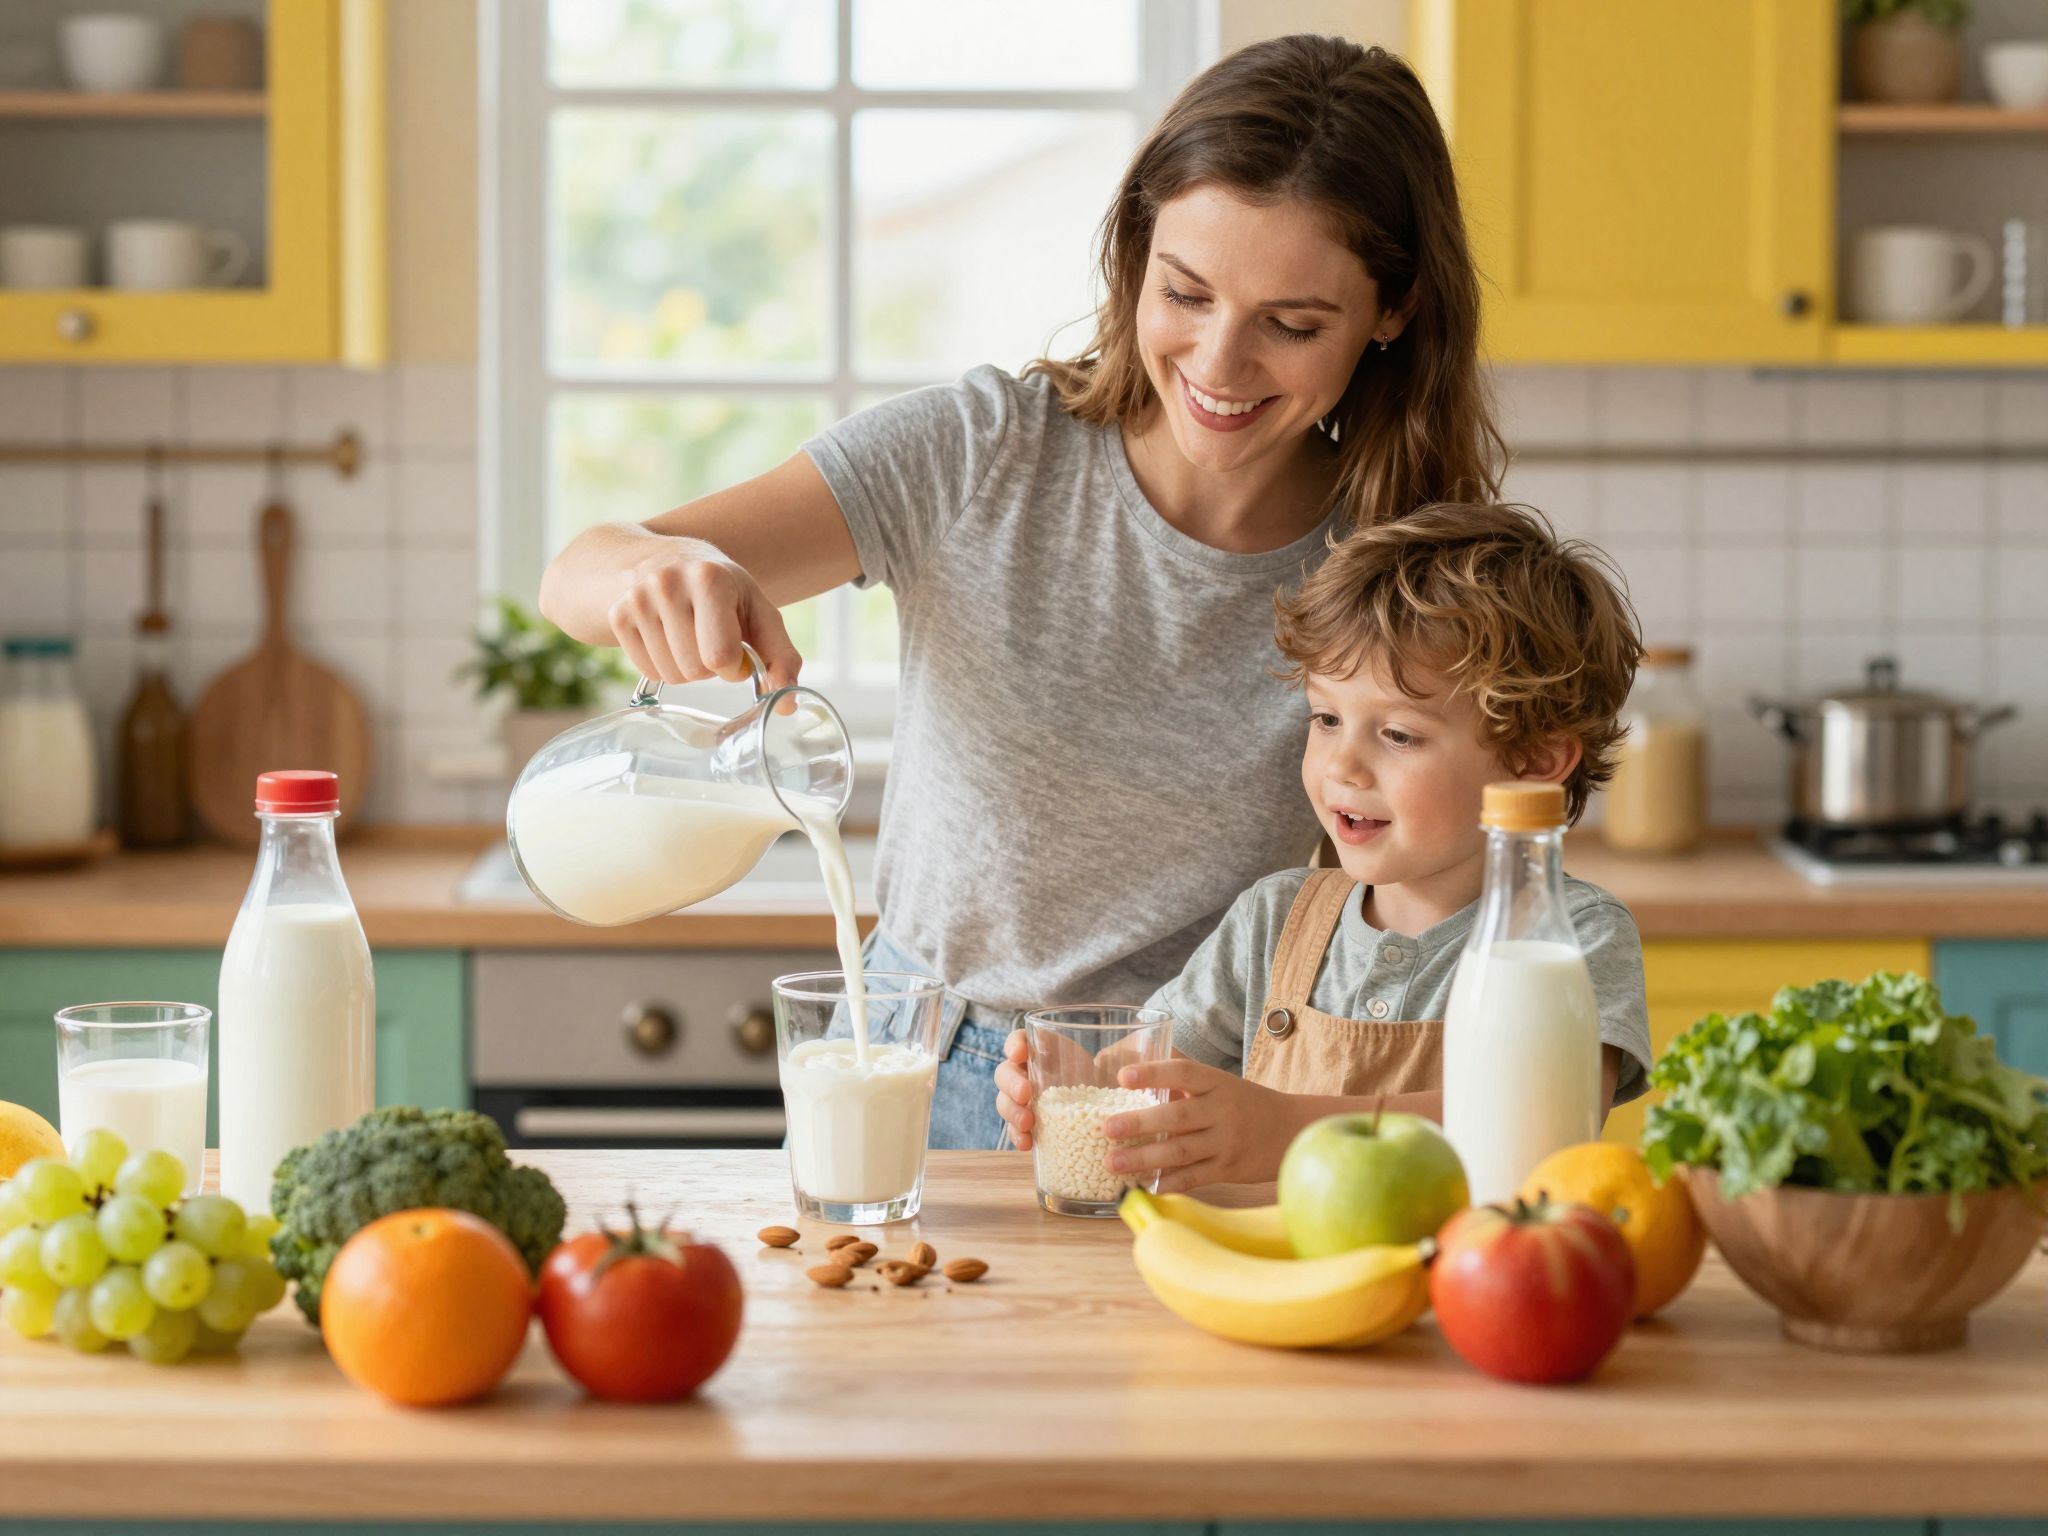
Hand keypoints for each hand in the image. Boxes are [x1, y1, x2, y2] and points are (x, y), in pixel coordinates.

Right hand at [606, 543, 802, 689]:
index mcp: (709, 579)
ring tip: (690, 635)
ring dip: (688, 669)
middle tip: (710, 637)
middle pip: (694, 670)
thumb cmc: (725, 592)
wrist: (669, 559)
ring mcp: (637, 599)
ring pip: (670, 675)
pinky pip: (647, 671)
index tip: (736, 647)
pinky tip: (669, 637)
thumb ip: (781, 657)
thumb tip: (786, 704)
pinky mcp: (617, 615)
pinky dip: (664, 665)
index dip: (734, 665)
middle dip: (710, 667)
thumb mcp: (760, 612)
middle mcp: (667, 583)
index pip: (719, 657)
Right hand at [992, 1028, 1106, 1151]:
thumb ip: (1108, 1055)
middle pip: (1005, 1073)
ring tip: (1027, 1122)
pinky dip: (1017, 1136)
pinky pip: (1015, 1130)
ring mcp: (1024, 1101)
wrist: (1105, 1109)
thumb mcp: (1107, 1062)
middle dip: (1012, 1083)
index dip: (1014, 1044)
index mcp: (1041, 1051)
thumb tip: (1110, 1059)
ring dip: (1012, 1112)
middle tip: (1026, 1093)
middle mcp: (1027, 1074)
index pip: (1019, 1040)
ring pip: (1005, 1102)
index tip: (1020, 1053)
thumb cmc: (1103, 1079)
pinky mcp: (1029, 1125)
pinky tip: (1027, 1144)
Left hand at [1101, 1059, 1308, 1192]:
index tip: (1123, 1076)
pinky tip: (1145, 1186)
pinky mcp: (1228, 1170)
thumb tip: (1137, 1050)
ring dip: (1144, 1158)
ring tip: (1113, 1163)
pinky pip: (1195, 1178)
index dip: (1153, 1073)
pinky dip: (1169, 1183)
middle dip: (1139, 1123)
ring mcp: (1226, 1142)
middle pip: (1178, 1116)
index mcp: (1217, 1083)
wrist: (1290, 1130)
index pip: (1184, 1072)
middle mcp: (1222, 1111)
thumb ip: (1183, 1073)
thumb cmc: (1244, 1102)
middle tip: (1107, 1128)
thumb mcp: (1219, 1081)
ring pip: (1181, 1151)